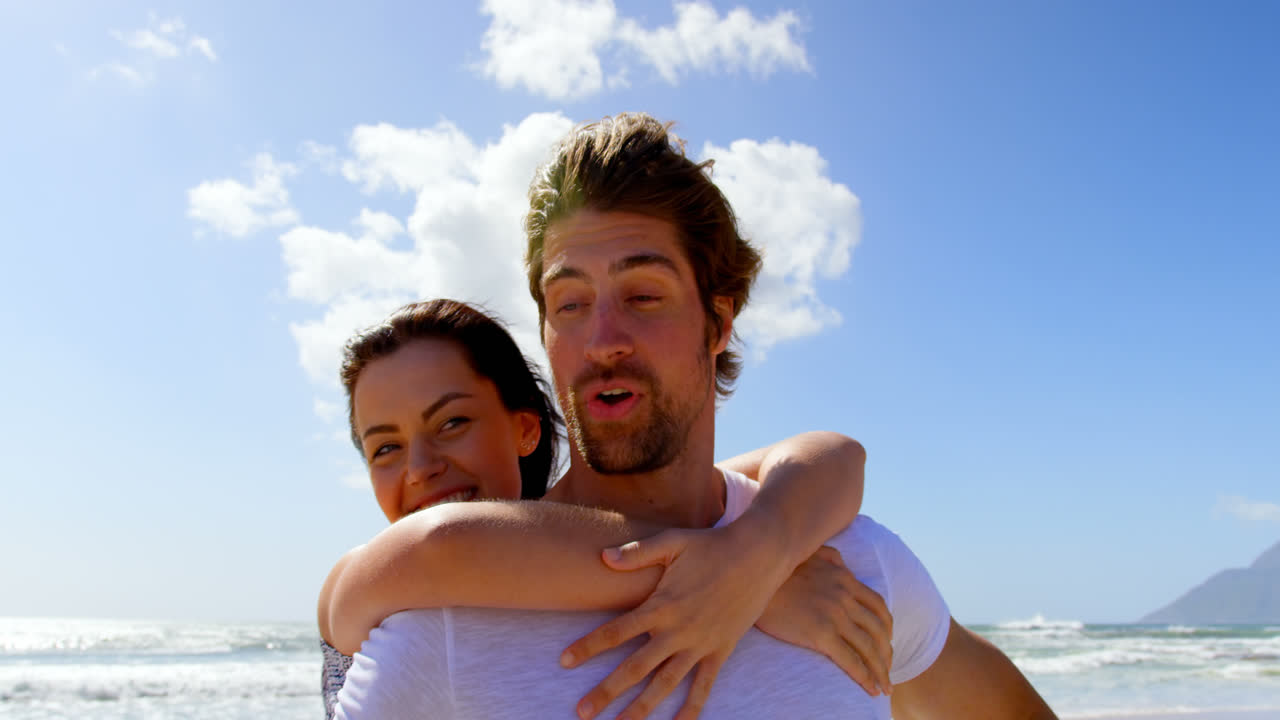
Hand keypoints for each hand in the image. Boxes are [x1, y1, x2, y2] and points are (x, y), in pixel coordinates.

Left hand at [560, 525, 789, 719]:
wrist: (759, 555)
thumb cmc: (712, 545)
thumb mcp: (673, 542)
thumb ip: (638, 553)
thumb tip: (604, 557)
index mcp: (661, 605)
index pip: (616, 632)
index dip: (588, 647)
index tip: (564, 661)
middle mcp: (678, 631)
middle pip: (635, 668)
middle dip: (606, 692)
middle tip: (583, 712)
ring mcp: (700, 645)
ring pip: (665, 685)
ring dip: (641, 709)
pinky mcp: (720, 651)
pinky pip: (703, 686)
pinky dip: (691, 709)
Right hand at [755, 546, 893, 695]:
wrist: (752, 578)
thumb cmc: (777, 569)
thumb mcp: (811, 553)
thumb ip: (831, 558)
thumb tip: (843, 564)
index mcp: (845, 579)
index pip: (878, 606)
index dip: (886, 628)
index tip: (885, 642)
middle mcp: (845, 596)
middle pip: (878, 631)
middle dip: (886, 654)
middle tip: (886, 670)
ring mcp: (834, 615)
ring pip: (868, 648)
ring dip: (880, 670)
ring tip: (883, 686)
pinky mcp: (820, 633)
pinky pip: (850, 660)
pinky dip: (865, 677)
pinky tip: (870, 689)